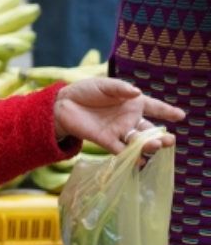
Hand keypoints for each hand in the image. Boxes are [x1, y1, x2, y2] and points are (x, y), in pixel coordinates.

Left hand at [54, 77, 184, 159]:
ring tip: (156, 146)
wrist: (63, 104)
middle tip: (169, 140)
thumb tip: (136, 92)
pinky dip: (130, 156)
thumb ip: (120, 89)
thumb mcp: (104, 85)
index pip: (155, 107)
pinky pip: (121, 151)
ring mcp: (119, 131)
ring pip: (138, 142)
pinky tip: (139, 160)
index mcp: (133, 103)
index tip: (180, 116)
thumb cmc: (86, 91)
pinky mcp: (106, 141)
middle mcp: (130, 119)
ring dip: (148, 145)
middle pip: (150, 130)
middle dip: (161, 136)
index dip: (168, 111)